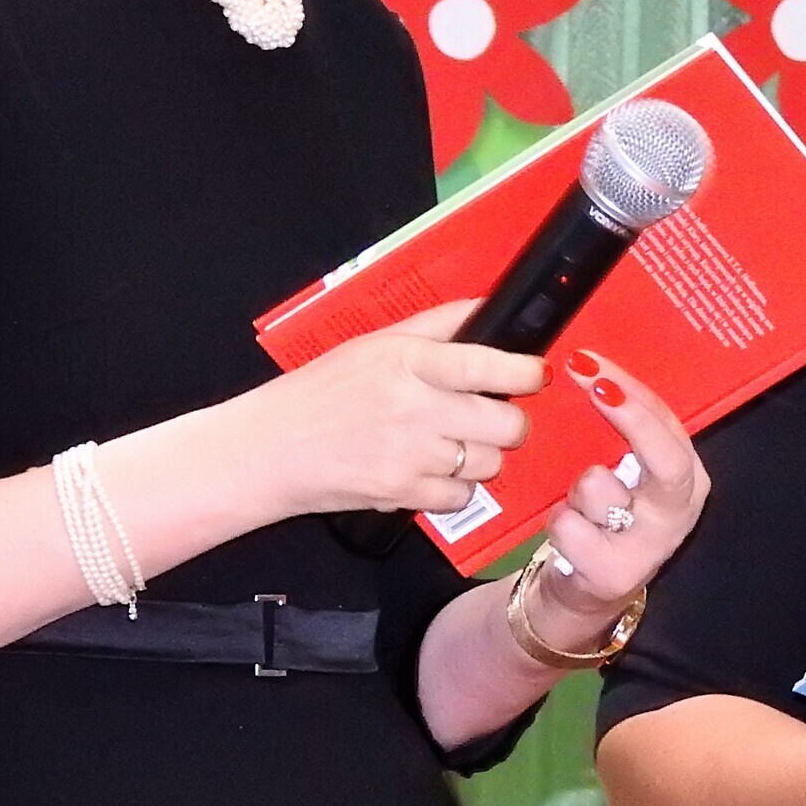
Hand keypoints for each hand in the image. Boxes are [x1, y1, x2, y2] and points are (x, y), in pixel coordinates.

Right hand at [210, 301, 543, 520]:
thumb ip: (439, 325)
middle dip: (509, 422)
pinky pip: (461, 497)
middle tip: (493, 417)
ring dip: (481, 456)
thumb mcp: (377, 343)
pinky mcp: (402, 494)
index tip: (534, 373)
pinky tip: (431, 471)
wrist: (270, 449)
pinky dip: (454, 489)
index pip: (489, 364)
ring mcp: (411, 455)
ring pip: (489, 463)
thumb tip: (489, 308)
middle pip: (506, 423)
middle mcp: (416, 408)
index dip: (525, 371)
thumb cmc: (323, 391)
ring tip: (452, 444)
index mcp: (409, 362)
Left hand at [518, 350, 711, 641]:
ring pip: (599, 487)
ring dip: (575, 490)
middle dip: (630, 415)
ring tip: (579, 505)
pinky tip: (570, 536)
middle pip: (666, 455)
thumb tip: (591, 367)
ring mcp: (651, 545)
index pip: (670, 422)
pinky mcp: (616, 574)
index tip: (593, 364)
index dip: (633, 390)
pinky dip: (559, 523)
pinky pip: (569, 526)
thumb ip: (624, 429)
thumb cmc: (608, 518)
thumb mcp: (627, 471)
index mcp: (688, 477)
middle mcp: (678, 510)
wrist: (588, 590)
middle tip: (592, 383)